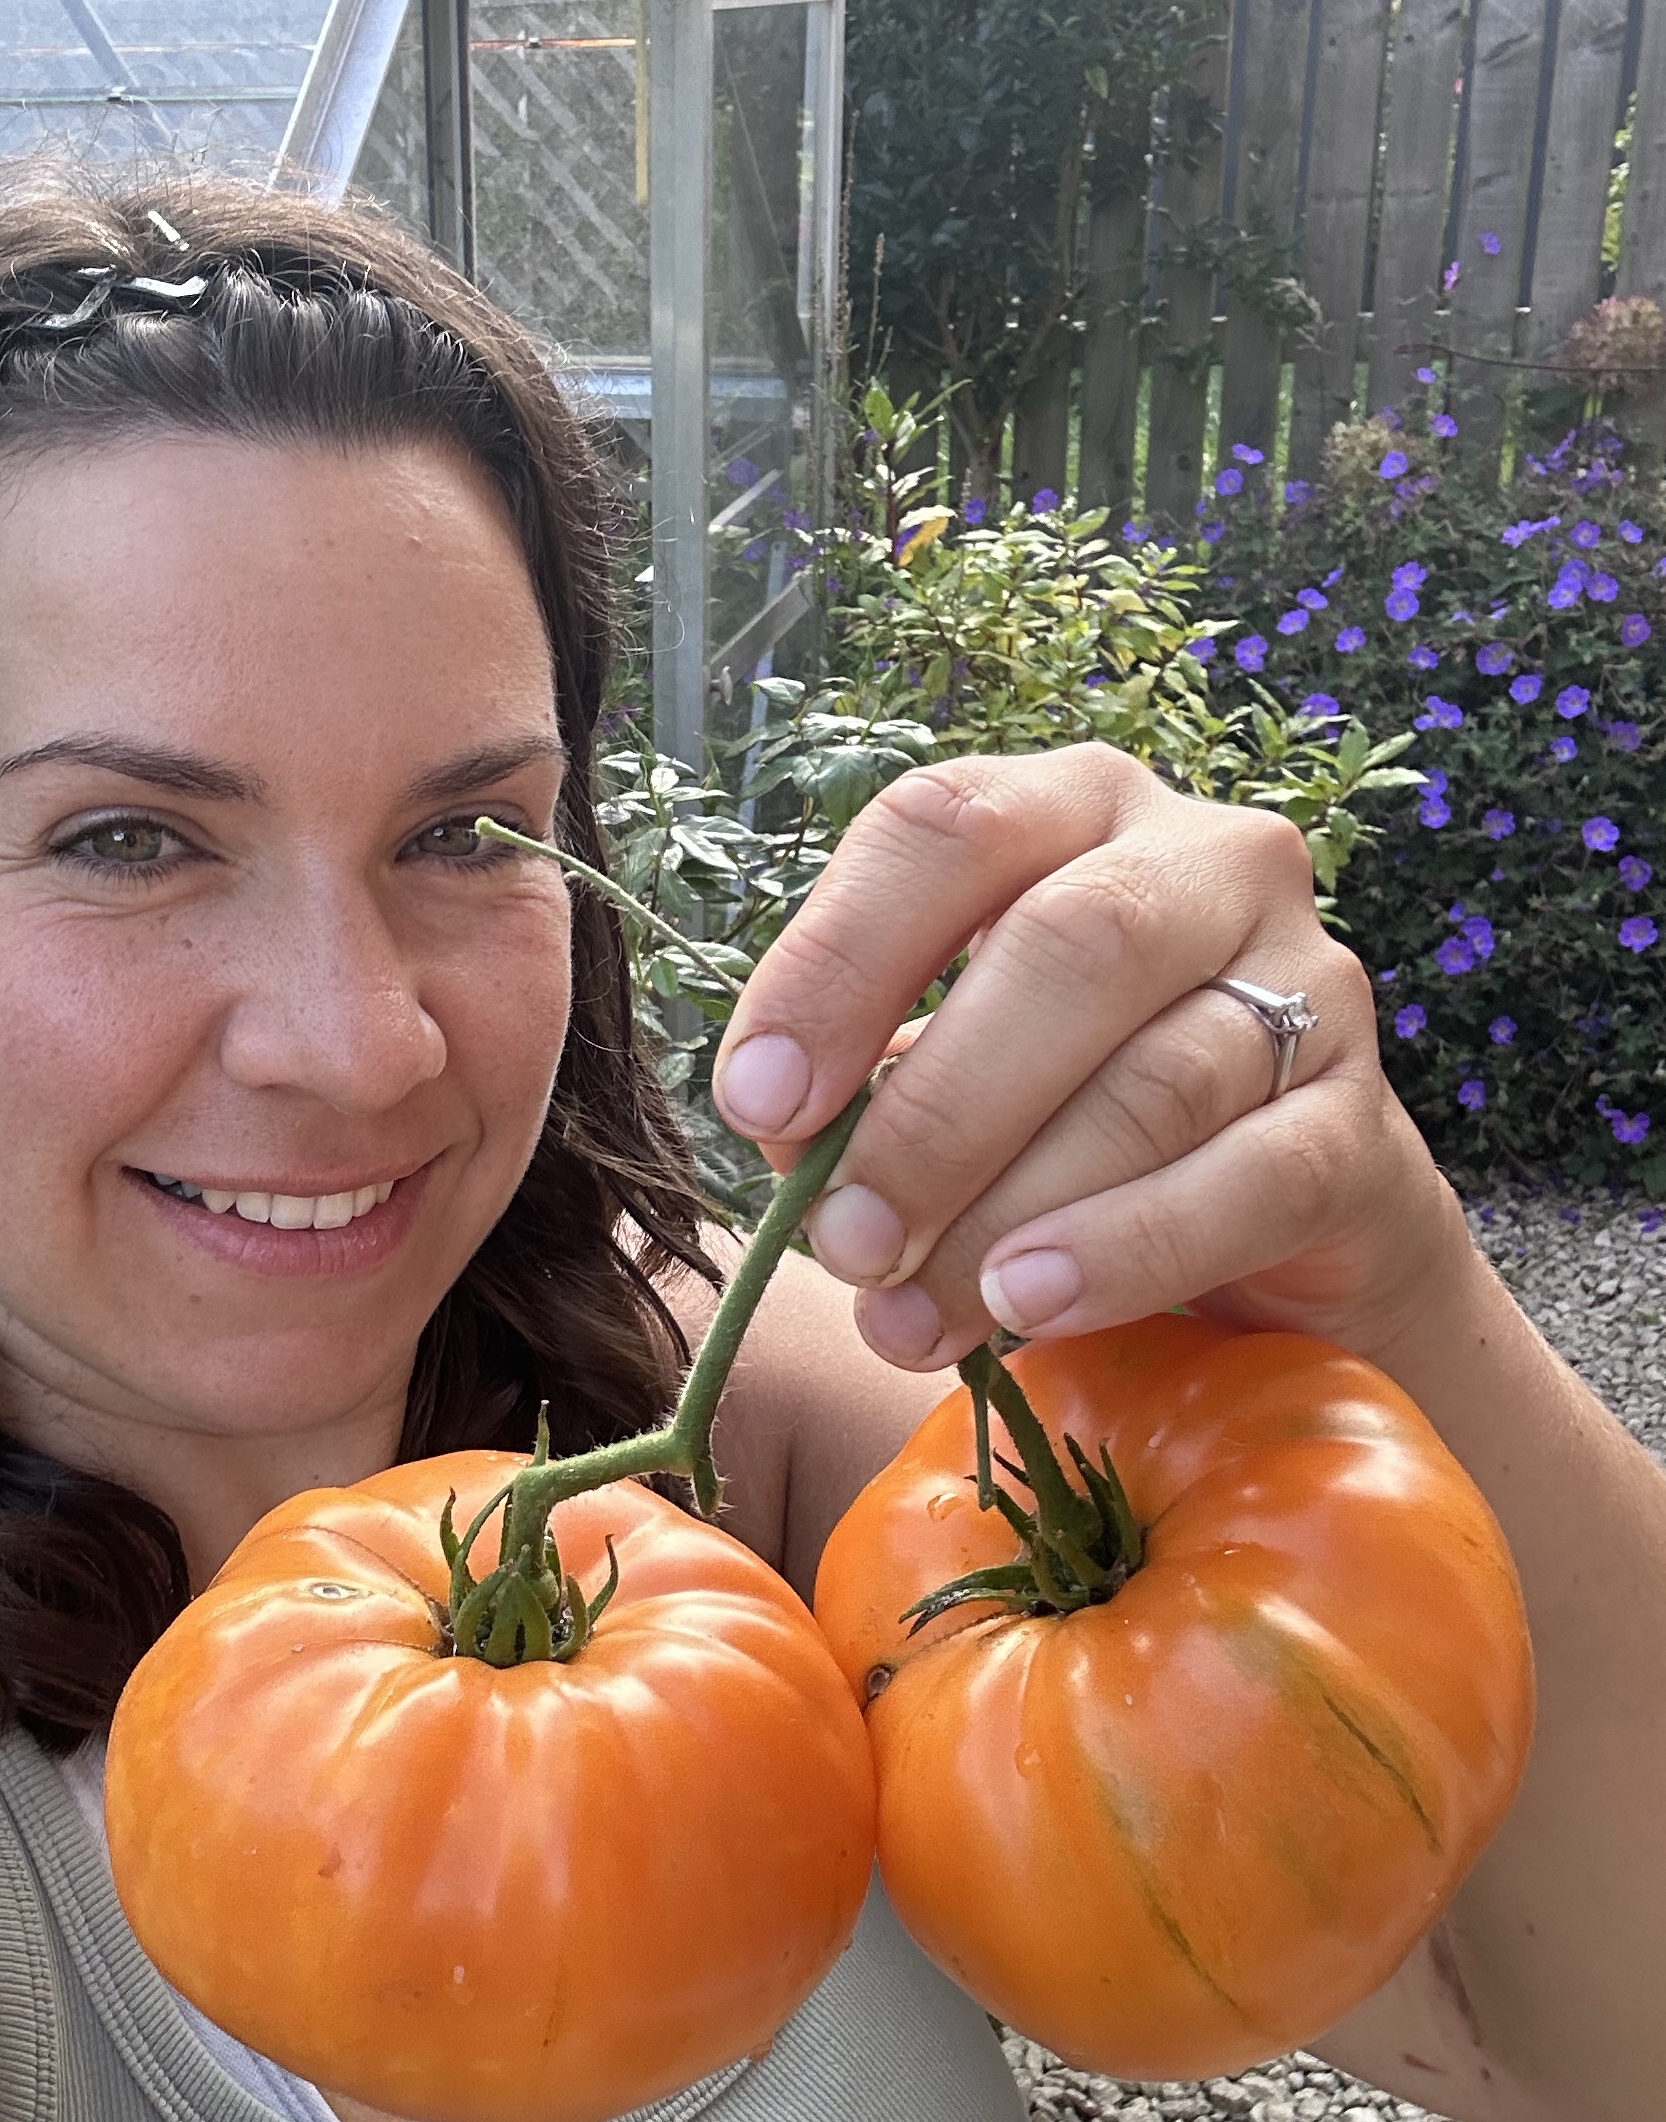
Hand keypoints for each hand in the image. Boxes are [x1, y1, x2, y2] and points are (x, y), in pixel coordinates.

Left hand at [711, 746, 1466, 1371]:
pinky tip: (1031, 1305)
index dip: (837, 962)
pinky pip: (1253, 1180)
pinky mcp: (1365, 1125)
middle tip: (842, 1243)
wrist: (1273, 1218)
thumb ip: (866, 1077)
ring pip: (1157, 1079)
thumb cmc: (1066, 1111)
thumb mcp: (949, 1064)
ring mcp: (1309, 981)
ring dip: (1010, 1208)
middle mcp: (1206, 859)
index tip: (756, 1101)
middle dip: (933, 1112)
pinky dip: (1127, 1249)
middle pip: (1069, 947)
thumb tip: (788, 1138)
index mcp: (1072, 806)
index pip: (945, 827)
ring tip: (909, 1315)